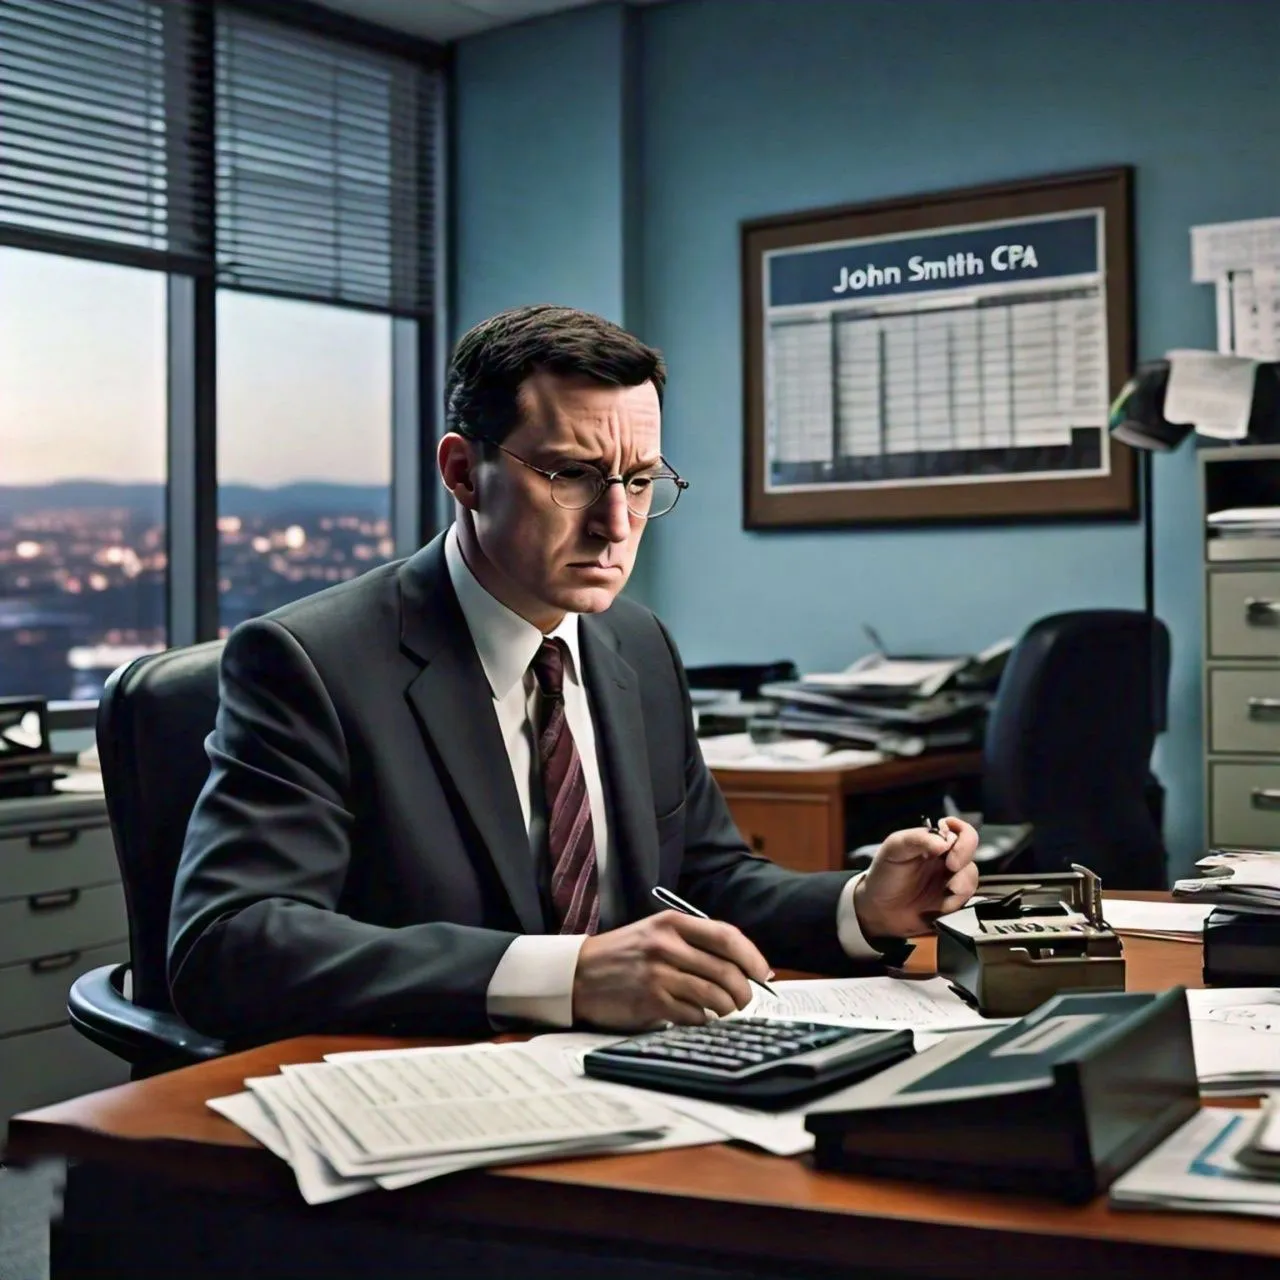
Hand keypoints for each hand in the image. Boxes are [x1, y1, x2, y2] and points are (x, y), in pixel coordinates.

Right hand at [572, 910, 772, 1030]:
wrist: (577, 973)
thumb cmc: (623, 954)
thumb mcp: (656, 933)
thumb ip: (693, 943)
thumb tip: (740, 967)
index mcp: (672, 923)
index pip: (726, 936)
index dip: (752, 957)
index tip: (764, 973)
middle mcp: (667, 945)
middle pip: (726, 970)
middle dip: (744, 991)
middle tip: (744, 1000)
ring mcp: (658, 973)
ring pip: (714, 995)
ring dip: (726, 1009)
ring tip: (724, 1011)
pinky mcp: (650, 1001)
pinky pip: (693, 1015)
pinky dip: (702, 1020)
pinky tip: (697, 1017)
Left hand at [853, 816, 979, 938]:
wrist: (878, 910)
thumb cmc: (884, 875)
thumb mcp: (894, 849)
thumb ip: (917, 839)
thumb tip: (944, 841)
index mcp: (933, 843)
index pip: (960, 831)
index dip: (962, 835)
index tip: (949, 845)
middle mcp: (946, 859)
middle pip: (971, 851)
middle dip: (964, 856)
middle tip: (951, 866)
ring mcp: (950, 881)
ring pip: (971, 876)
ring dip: (962, 882)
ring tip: (946, 889)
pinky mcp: (952, 903)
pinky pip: (966, 901)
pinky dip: (955, 903)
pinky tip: (939, 906)